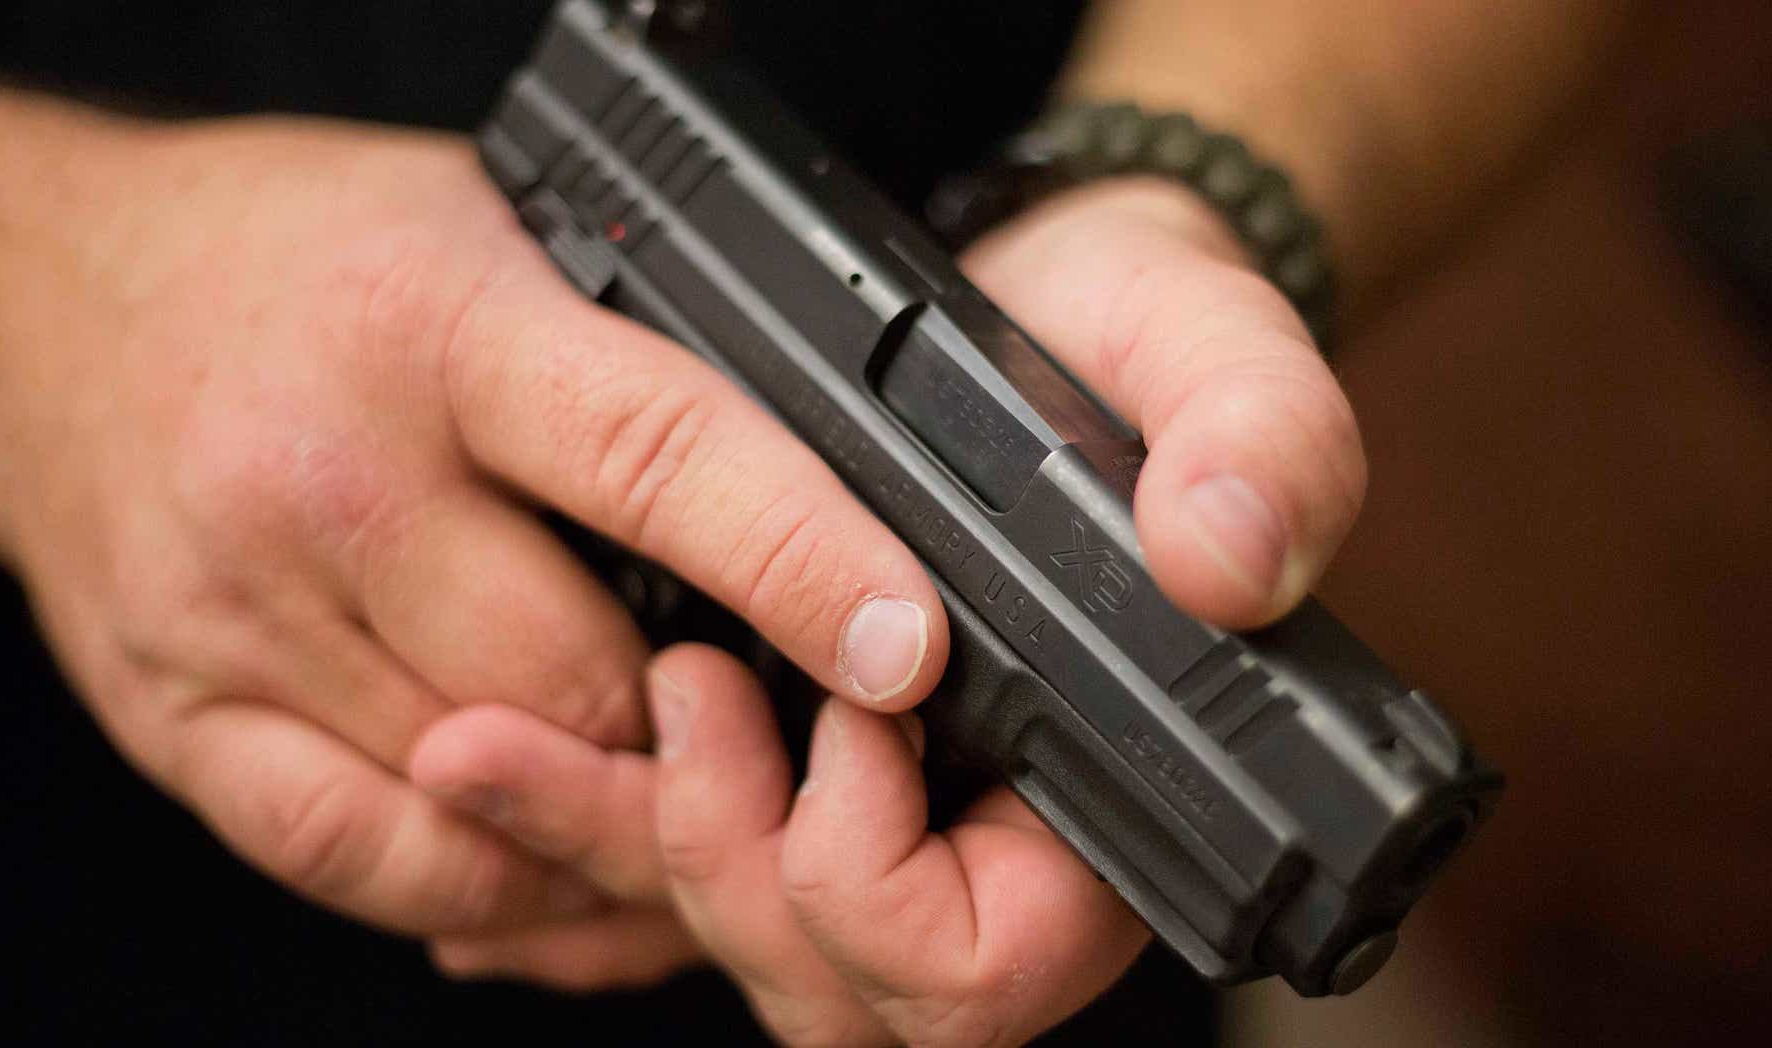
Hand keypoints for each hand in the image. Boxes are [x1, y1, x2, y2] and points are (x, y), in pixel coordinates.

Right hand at [0, 97, 948, 945]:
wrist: (54, 302)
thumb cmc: (304, 261)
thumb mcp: (494, 231)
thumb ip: (640, 358)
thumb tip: (829, 495)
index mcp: (437, 330)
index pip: (655, 455)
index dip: (800, 561)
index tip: (904, 646)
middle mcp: (326, 480)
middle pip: (581, 681)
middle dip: (706, 723)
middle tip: (793, 720)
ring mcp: (237, 616)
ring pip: (491, 794)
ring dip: (619, 817)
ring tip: (697, 792)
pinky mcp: (181, 718)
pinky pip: (372, 861)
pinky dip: (495, 883)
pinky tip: (558, 859)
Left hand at [419, 177, 1365, 1042]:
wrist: (1052, 302)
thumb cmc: (1146, 341)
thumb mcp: (1221, 353)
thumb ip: (1263, 448)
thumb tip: (1228, 561)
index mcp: (1109, 798)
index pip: (991, 969)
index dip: (891, 883)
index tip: (859, 712)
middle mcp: (998, 838)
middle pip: (840, 993)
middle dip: (727, 870)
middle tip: (683, 695)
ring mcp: (892, 813)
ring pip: (746, 944)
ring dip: (628, 846)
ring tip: (524, 727)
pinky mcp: (803, 763)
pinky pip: (693, 869)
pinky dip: (590, 836)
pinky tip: (508, 770)